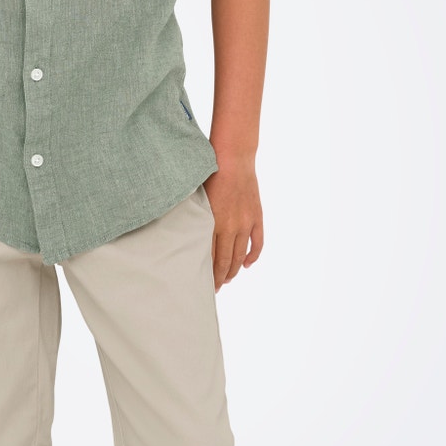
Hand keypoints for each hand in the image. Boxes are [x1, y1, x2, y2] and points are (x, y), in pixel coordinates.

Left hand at [202, 162, 263, 290]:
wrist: (233, 158)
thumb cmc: (210, 174)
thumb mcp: (198, 198)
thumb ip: (196, 218)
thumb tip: (187, 234)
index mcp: (214, 223)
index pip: (212, 258)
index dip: (209, 274)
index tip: (204, 283)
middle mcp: (232, 226)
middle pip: (226, 261)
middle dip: (220, 277)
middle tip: (214, 287)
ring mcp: (246, 223)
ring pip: (241, 255)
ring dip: (234, 269)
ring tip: (228, 278)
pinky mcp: (256, 216)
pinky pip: (257, 242)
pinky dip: (253, 255)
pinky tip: (247, 264)